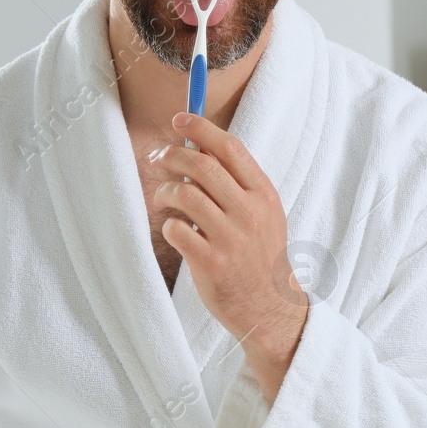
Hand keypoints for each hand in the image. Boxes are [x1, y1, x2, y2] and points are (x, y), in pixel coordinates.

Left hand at [148, 112, 306, 403]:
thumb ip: (237, 182)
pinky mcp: (212, 263)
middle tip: (156, 158)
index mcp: (263, 194)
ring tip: (161, 198)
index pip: (230, 148)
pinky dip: (168, 225)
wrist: (270, 307)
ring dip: (165, 191)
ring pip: (185, 195)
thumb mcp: (262, 213)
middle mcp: (250, 212)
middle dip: (171, 156)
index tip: (179, 120)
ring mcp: (231, 238)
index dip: (201, 128)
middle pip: (202, 166)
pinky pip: (177, 230)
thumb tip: (199, 146)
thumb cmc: (258, 255)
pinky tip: (173, 230)